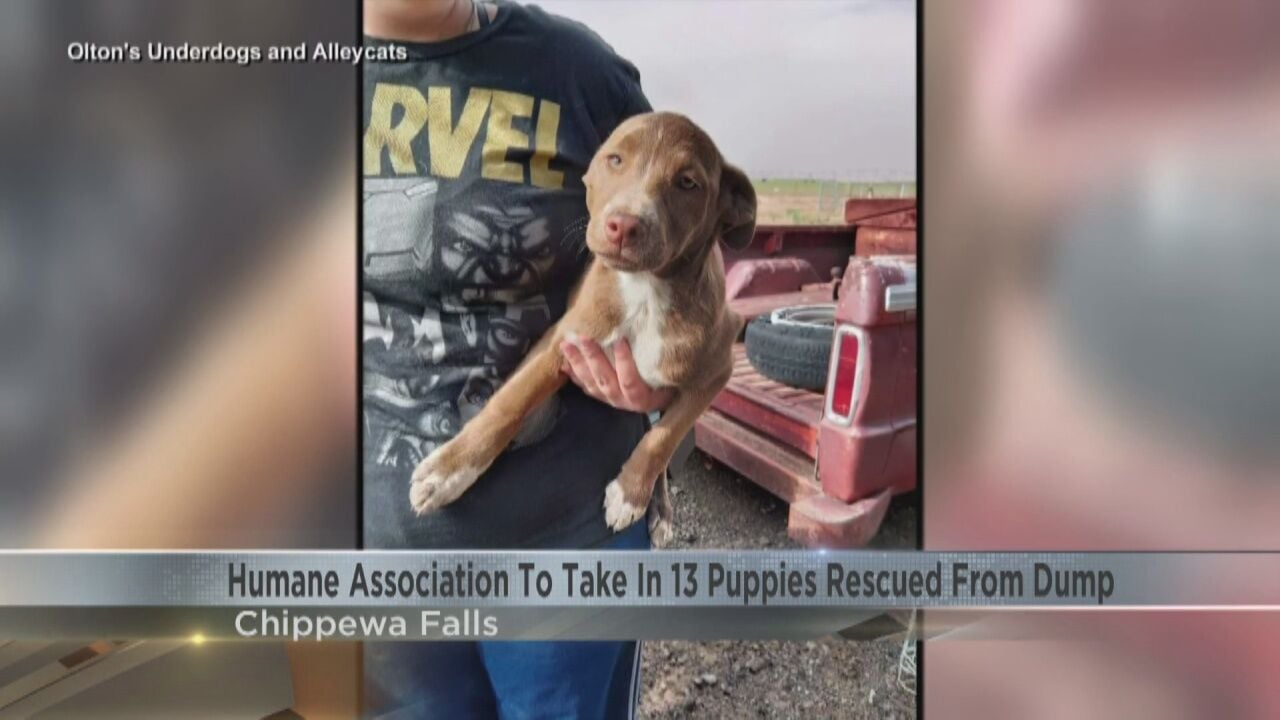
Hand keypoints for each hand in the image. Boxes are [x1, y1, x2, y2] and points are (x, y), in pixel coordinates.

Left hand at [560, 337, 674, 413]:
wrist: (666, 396)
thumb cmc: (671, 380)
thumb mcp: (672, 375)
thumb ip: (663, 362)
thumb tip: (659, 333)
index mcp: (644, 399)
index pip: (631, 382)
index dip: (624, 362)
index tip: (620, 340)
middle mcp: (624, 402)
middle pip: (606, 380)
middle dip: (593, 358)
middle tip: (583, 338)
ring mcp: (611, 400)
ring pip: (591, 383)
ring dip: (578, 363)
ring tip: (567, 345)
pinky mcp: (602, 397)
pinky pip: (585, 387)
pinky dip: (573, 374)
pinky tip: (564, 362)